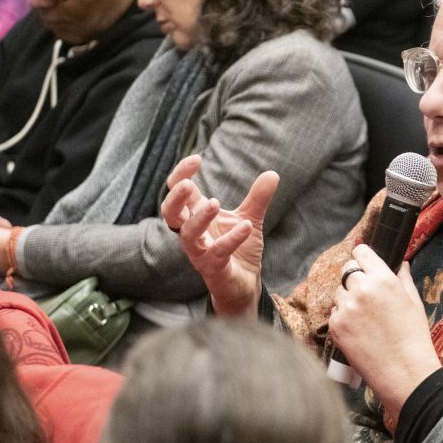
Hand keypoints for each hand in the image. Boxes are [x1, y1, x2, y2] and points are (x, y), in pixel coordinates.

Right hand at [161, 156, 276, 318]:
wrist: (245, 284)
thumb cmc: (239, 250)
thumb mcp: (249, 218)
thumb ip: (258, 198)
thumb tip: (273, 173)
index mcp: (197, 216)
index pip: (179, 191)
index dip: (182, 174)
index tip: (196, 158)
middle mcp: (193, 233)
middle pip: (170, 213)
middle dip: (175, 198)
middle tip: (188, 184)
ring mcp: (200, 252)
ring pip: (188, 235)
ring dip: (199, 218)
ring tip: (215, 203)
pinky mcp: (213, 268)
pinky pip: (217, 253)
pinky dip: (231, 239)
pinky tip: (246, 226)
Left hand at [328, 243, 441, 416]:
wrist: (404, 372)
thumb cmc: (414, 337)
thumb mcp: (414, 302)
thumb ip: (403, 278)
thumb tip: (400, 263)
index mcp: (383, 279)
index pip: (361, 252)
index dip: (363, 257)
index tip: (365, 264)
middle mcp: (361, 289)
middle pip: (347, 270)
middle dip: (355, 278)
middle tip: (366, 293)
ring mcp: (345, 308)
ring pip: (338, 292)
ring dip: (347, 298)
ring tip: (364, 317)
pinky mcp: (335, 326)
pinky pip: (334, 312)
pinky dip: (342, 317)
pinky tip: (358, 329)